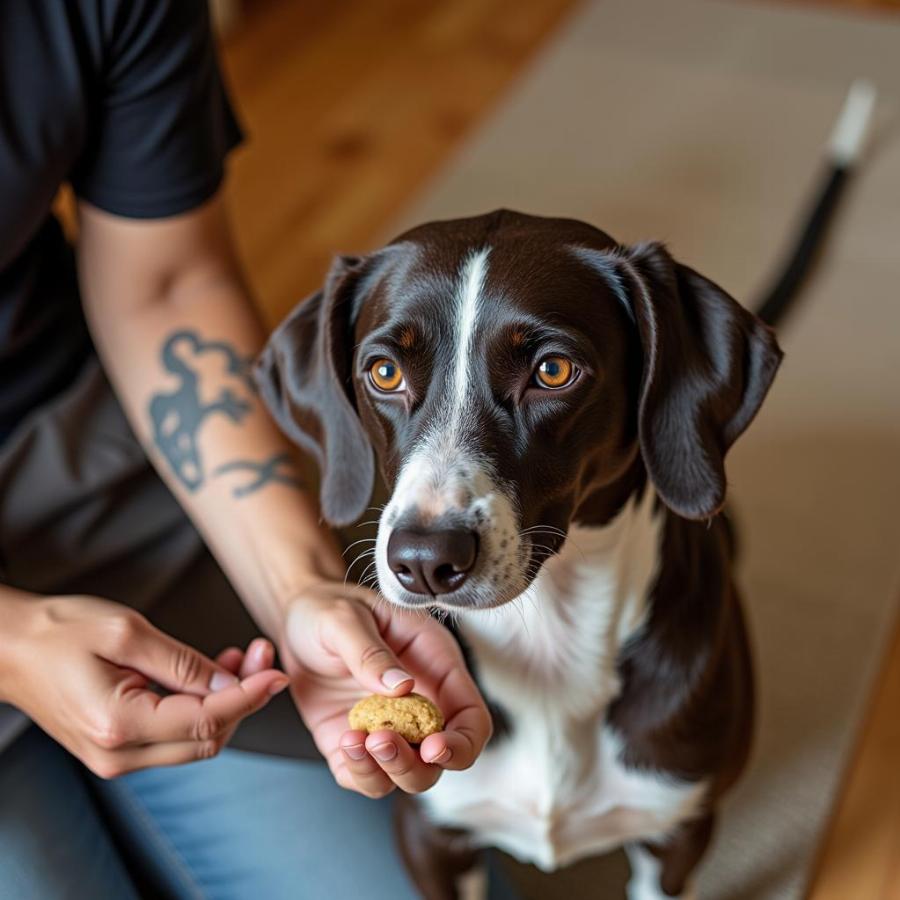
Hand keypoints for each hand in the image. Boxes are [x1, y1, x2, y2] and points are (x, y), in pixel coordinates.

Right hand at [1, 593, 288, 777]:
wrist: (8, 648)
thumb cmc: (59, 631)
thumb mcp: (127, 632)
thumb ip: (183, 663)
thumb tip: (230, 684)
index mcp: (118, 725)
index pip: (206, 720)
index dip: (250, 696)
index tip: (279, 672)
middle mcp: (118, 754)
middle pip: (208, 738)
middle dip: (244, 698)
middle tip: (261, 655)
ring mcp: (116, 757)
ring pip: (196, 740)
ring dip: (226, 703)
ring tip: (242, 658)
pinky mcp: (118, 748)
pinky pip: (175, 735)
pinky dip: (202, 707)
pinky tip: (213, 674)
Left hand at [282, 581, 491, 797]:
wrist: (293, 619)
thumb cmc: (328, 608)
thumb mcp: (344, 618)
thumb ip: (370, 652)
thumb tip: (402, 686)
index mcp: (435, 664)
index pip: (470, 716)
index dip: (462, 741)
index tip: (434, 748)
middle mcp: (418, 702)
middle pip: (440, 758)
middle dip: (416, 764)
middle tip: (381, 742)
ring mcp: (389, 727)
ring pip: (408, 774)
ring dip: (386, 771)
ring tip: (354, 741)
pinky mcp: (357, 744)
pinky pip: (368, 777)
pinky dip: (359, 773)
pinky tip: (343, 744)